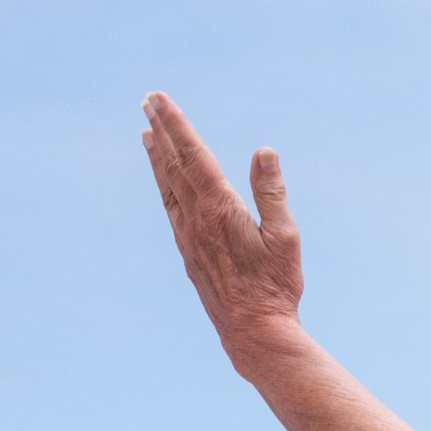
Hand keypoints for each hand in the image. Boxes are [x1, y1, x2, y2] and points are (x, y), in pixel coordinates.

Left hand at [140, 92, 304, 369]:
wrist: (252, 331)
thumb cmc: (275, 285)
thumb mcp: (284, 237)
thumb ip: (271, 192)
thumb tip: (263, 152)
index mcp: (219, 208)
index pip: (193, 155)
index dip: (176, 124)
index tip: (159, 99)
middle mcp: (196, 218)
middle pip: (173, 164)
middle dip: (161, 130)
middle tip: (147, 101)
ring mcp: (187, 235)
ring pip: (166, 185)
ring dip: (157, 155)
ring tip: (146, 132)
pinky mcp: (188, 251)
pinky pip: (170, 207)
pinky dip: (163, 184)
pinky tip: (163, 179)